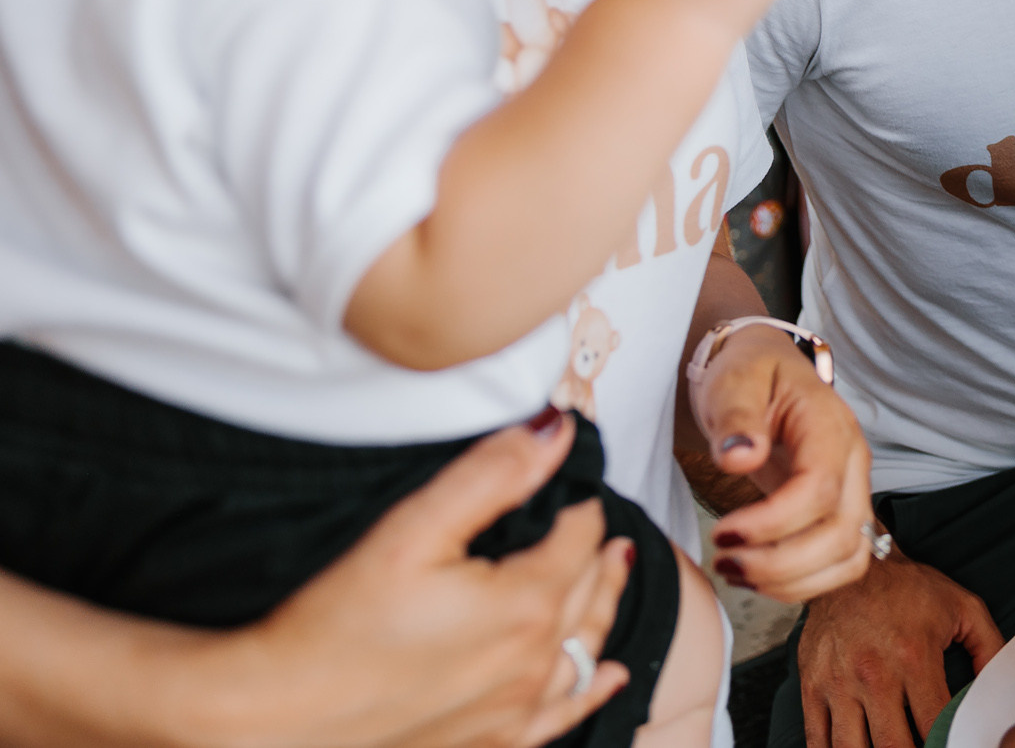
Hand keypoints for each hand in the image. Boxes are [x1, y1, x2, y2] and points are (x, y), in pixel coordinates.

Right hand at [235, 414, 631, 747]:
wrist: (268, 718)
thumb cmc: (330, 624)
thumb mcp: (411, 530)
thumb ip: (492, 475)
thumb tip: (554, 431)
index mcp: (525, 604)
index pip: (579, 537)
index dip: (578, 506)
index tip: (572, 490)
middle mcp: (534, 663)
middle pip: (590, 590)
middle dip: (597, 551)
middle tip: (599, 525)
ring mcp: (513, 711)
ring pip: (587, 648)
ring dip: (603, 606)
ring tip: (614, 572)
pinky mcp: (487, 745)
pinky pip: (562, 716)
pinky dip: (592, 688)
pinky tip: (610, 676)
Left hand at [692, 332, 877, 604]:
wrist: (762, 373)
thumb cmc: (748, 374)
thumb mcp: (733, 381)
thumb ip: (736, 417)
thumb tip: (739, 459)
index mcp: (830, 425)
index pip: (820, 489)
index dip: (773, 523)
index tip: (721, 532)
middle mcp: (854, 461)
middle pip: (842, 534)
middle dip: (780, 563)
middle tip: (723, 562)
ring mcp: (854, 490)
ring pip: (850, 558)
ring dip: (793, 581)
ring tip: (735, 572)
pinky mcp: (842, 513)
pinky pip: (843, 564)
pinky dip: (804, 584)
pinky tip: (758, 576)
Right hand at [796, 555, 1002, 747]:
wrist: (852, 566)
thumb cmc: (907, 588)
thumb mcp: (962, 607)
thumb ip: (988, 647)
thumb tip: (1001, 684)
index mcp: (914, 658)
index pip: (934, 724)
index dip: (947, 743)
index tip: (951, 743)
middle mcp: (874, 674)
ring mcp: (839, 682)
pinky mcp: (813, 684)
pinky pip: (817, 738)